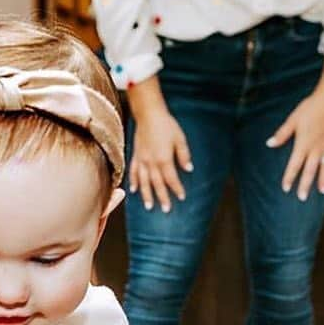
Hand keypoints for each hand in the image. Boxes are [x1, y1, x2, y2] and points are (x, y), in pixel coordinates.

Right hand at [127, 81, 191, 212]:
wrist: (149, 114)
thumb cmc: (166, 125)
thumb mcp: (180, 138)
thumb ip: (184, 155)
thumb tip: (189, 168)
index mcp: (164, 159)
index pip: (171, 178)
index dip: (177, 189)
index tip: (182, 197)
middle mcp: (152, 163)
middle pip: (157, 184)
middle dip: (162, 197)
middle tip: (166, 210)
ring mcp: (142, 160)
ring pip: (144, 182)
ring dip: (146, 195)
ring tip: (149, 206)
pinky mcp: (136, 156)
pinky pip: (134, 172)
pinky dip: (134, 182)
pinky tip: (134, 190)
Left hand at [267, 84, 323, 200]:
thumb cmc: (310, 107)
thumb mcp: (293, 120)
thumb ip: (282, 134)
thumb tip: (269, 143)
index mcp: (303, 145)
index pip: (294, 165)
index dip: (289, 177)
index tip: (285, 189)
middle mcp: (316, 148)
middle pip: (310, 170)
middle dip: (305, 185)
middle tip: (302, 198)